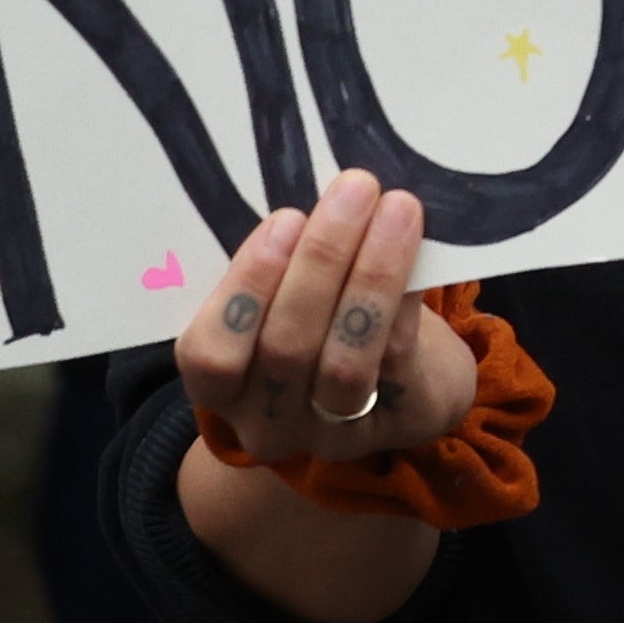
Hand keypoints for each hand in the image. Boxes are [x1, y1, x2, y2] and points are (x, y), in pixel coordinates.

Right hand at [180, 173, 479, 468]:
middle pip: (285, 348)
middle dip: (321, 260)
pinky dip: (403, 299)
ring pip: (344, 363)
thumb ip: (277, 268)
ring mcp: (332, 432)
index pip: (209, 353)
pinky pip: (396, 359)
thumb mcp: (282, 305)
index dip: (245, 287)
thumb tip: (314, 192)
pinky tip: (415, 250)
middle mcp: (268, 422)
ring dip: (372, 275)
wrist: (405, 388)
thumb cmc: (322, 327)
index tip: (284, 218)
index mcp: (222, 388)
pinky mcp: (395, 424)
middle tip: (354, 190)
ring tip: (396, 209)